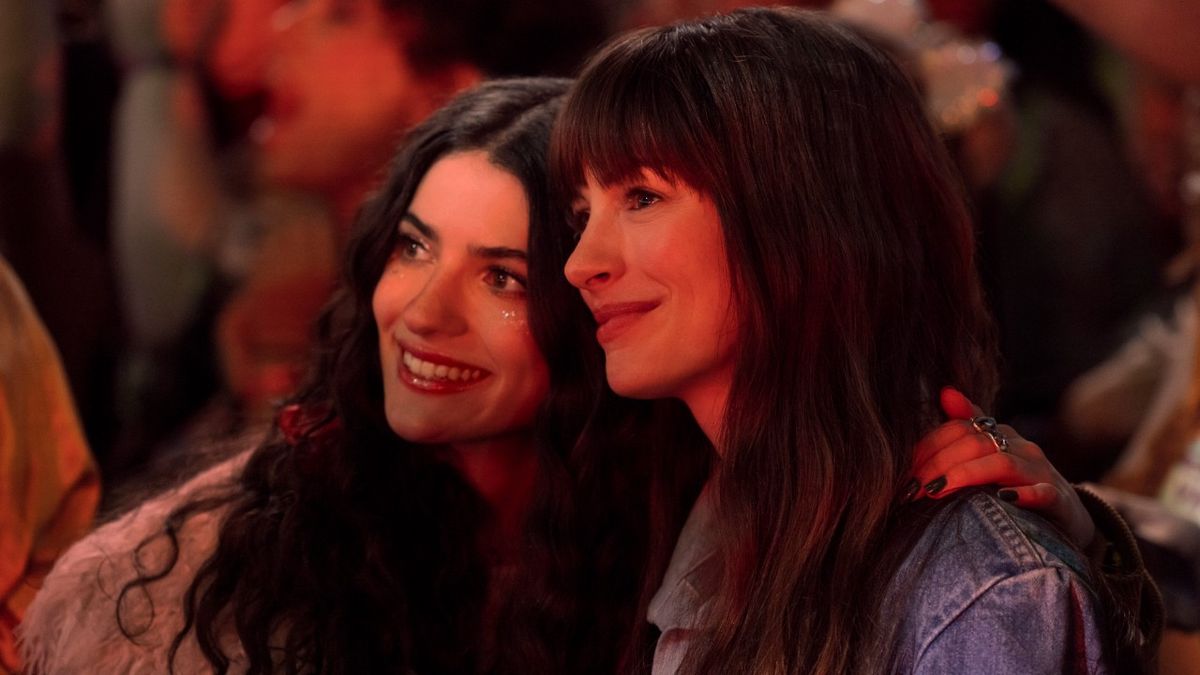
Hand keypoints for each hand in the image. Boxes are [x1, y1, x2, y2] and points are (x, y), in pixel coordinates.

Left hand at [905, 387, 1095, 548]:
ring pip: (1001, 463)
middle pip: (973, 443)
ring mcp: (1041, 472)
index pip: (958, 429)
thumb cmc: (1020, 484)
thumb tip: (944, 391)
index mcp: (1000, 435)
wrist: (1069, 515)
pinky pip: (1043, 492)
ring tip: (937, 491)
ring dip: (965, 475)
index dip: (927, 448)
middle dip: (938, 464)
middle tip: (913, 489)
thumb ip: (968, 425)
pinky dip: (1023, 495)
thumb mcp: (992, 454)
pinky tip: (1003, 498)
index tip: (905, 472)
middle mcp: (1021, 447)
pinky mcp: (1059, 500)